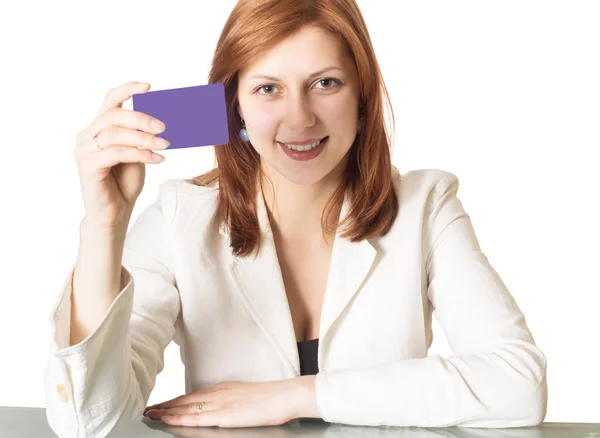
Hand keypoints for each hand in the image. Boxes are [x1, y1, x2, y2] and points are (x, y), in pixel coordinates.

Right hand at [74, 81, 169, 229]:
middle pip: (113, 115)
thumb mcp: (139, 154)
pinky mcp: (88, 166)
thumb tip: (164, 120)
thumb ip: (143, 136)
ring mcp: (84, 150)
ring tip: (166, 145)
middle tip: (164, 126)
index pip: (109, 101)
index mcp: (98, 128)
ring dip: (144, 138)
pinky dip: (140, 154)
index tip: (149, 86)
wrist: (115, 214)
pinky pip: (116, 153)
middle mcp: (87, 136)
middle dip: (141, 118)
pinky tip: (158, 159)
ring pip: (115, 134)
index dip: (127, 90)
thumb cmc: (125, 183)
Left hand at [143, 376, 318, 427]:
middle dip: (165, 404)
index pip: (193, 395)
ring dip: (166, 411)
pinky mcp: (223, 415)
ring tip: (150, 414)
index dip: (175, 400)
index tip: (162, 403)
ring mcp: (219, 403)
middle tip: (148, 409)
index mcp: (223, 388)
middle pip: (184, 399)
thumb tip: (224, 408)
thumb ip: (232, 401)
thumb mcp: (246, 396)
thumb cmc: (271, 398)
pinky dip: (179, 418)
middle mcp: (217, 393)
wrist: (284, 396)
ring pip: (185, 407)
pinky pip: (196, 417)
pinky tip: (168, 420)